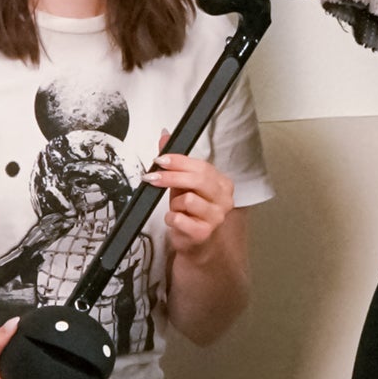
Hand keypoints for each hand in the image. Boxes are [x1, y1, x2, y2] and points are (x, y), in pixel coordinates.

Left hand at [143, 130, 234, 254]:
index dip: (178, 162)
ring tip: (175, 207)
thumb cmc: (191, 211)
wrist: (196, 242)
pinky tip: (174, 219)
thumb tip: (165, 136)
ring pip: (188, 200)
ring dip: (174, 203)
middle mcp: (224, 200)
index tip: (160, 160)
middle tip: (152, 177)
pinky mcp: (203, 233)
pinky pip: (180, 219)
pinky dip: (171, 218)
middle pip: (198, 180)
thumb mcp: (183, 183)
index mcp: (223, 183)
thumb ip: (176, 160)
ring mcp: (216, 218)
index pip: (202, 167)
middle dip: (171, 177)